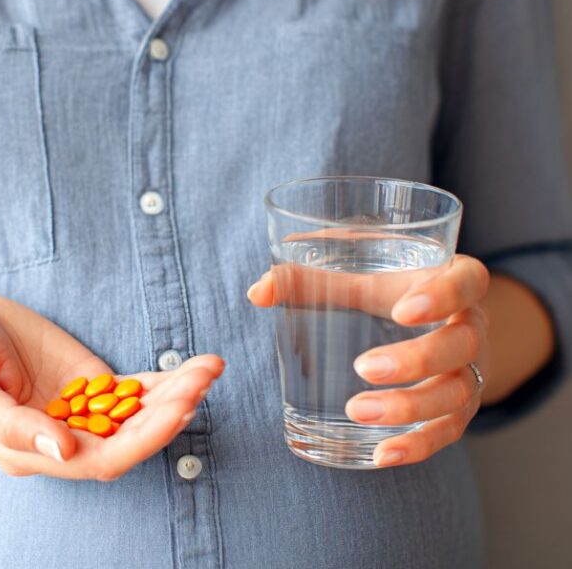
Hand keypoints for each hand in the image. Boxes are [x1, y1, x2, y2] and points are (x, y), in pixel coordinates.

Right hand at [0, 290, 224, 479]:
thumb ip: (11, 425)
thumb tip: (62, 452)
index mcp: (28, 451)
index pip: (97, 461)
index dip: (141, 441)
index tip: (176, 410)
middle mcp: (59, 438)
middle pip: (127, 440)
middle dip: (169, 413)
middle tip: (202, 380)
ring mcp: (76, 410)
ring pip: (136, 416)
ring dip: (175, 396)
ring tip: (209, 368)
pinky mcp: (85, 382)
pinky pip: (130, 390)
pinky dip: (162, 382)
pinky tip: (192, 369)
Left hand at [248, 254, 489, 467]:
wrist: (433, 320)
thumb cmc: (391, 289)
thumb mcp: (358, 276)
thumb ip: (308, 279)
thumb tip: (258, 292)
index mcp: (456, 280)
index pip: (468, 281)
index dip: (443, 295)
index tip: (402, 311)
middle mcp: (473, 326)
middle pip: (462, 344)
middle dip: (417, 360)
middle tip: (364, 368)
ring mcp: (472, 371)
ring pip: (457, 394)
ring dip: (410, 408)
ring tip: (359, 412)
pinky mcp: (460, 408)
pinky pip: (448, 432)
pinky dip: (417, 446)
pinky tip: (380, 455)